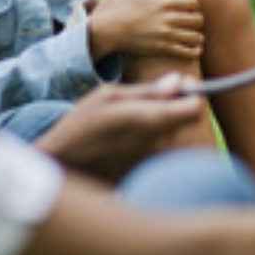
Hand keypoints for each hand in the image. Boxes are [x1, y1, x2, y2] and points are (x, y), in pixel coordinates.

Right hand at [35, 74, 204, 182]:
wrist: (60, 170)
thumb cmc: (80, 127)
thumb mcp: (109, 96)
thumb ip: (147, 91)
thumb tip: (179, 81)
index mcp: (149, 119)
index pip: (194, 109)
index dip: (191, 96)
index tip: (180, 88)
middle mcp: (157, 143)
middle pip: (186, 121)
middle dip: (177, 108)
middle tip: (151, 102)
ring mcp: (154, 161)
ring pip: (172, 135)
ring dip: (162, 126)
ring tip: (130, 124)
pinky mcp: (146, 173)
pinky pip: (159, 151)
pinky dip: (150, 143)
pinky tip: (126, 142)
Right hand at [87, 0, 204, 60]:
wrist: (106, 31)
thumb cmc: (118, 6)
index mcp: (163, 2)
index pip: (192, 3)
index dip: (194, 5)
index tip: (189, 8)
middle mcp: (168, 19)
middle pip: (197, 19)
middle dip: (197, 20)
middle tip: (193, 22)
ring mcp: (166, 36)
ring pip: (195, 36)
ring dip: (197, 36)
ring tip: (194, 36)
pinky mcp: (162, 49)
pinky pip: (187, 52)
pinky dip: (194, 51)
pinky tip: (194, 49)